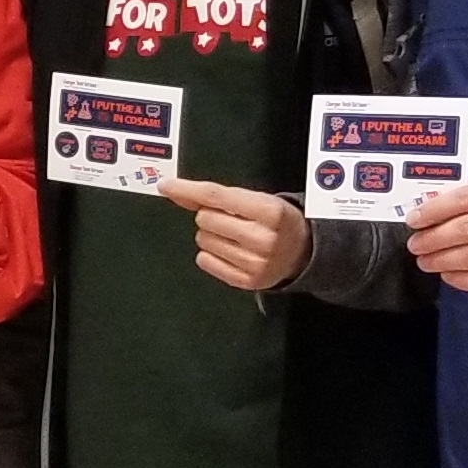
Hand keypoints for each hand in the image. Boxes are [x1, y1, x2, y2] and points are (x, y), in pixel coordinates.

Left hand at [159, 177, 311, 291]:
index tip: (166, 185)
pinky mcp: (246, 281)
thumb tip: (175, 190)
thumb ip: (217, 195)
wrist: (301, 251)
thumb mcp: (257, 199)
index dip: (187, 189)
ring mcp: (255, 263)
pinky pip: (205, 261)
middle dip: (211, 216)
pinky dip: (210, 254)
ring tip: (235, 236)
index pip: (217, 196)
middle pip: (206, 219)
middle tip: (232, 220)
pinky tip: (230, 251)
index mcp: (269, 211)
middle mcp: (263, 238)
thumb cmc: (275, 221)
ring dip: (211, 235)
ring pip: (203, 241)